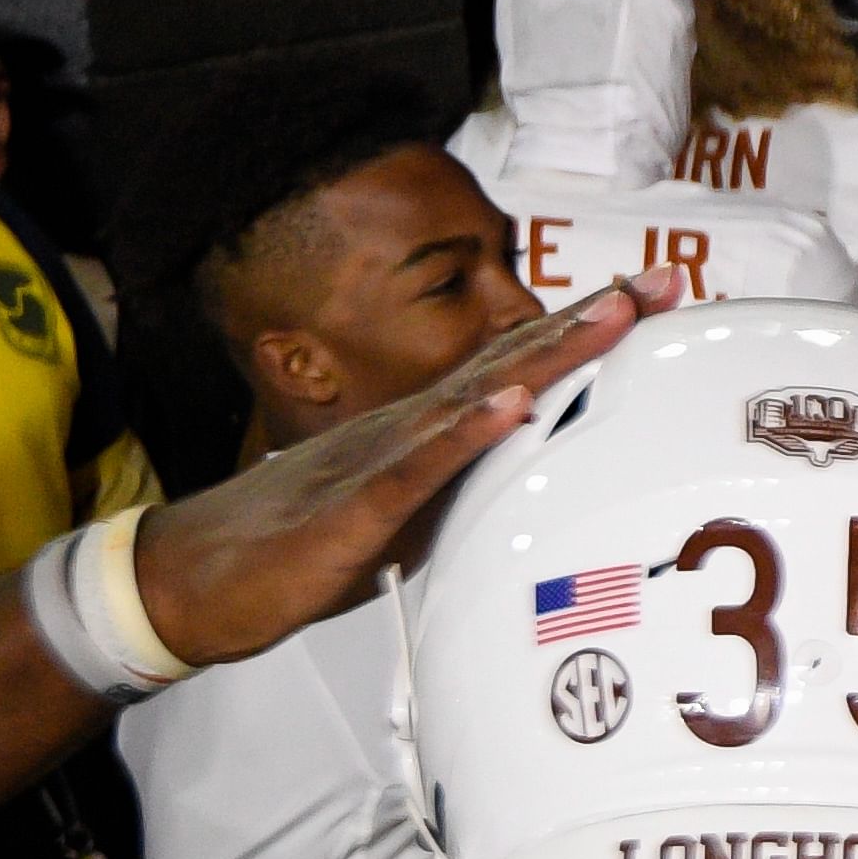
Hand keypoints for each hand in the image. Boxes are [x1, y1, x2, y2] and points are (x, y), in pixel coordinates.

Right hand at [132, 270, 684, 666]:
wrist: (193, 577)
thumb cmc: (301, 544)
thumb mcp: (406, 513)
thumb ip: (462, 491)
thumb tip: (525, 491)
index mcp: (428, 428)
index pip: (518, 364)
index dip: (586, 328)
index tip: (657, 294)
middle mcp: (412, 425)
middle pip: (513, 359)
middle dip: (591, 321)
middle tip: (664, 282)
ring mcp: (383, 457)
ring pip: (478, 395)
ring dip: (546, 355)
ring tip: (610, 316)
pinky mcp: (355, 508)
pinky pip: (417, 466)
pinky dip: (464, 434)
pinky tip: (506, 405)